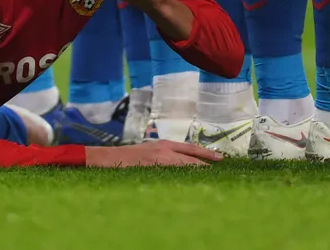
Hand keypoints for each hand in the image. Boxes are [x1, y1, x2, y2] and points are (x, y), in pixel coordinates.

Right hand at [84, 140, 223, 167]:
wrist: (109, 158)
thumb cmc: (129, 156)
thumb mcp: (149, 149)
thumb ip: (164, 153)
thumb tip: (180, 162)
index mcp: (164, 144)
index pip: (190, 148)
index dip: (205, 153)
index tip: (220, 158)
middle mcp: (164, 150)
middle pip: (191, 156)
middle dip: (205, 163)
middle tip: (220, 168)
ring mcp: (159, 159)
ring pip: (184, 166)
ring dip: (196, 171)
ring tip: (209, 178)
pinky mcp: (152, 168)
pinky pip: (172, 175)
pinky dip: (182, 178)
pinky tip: (189, 184)